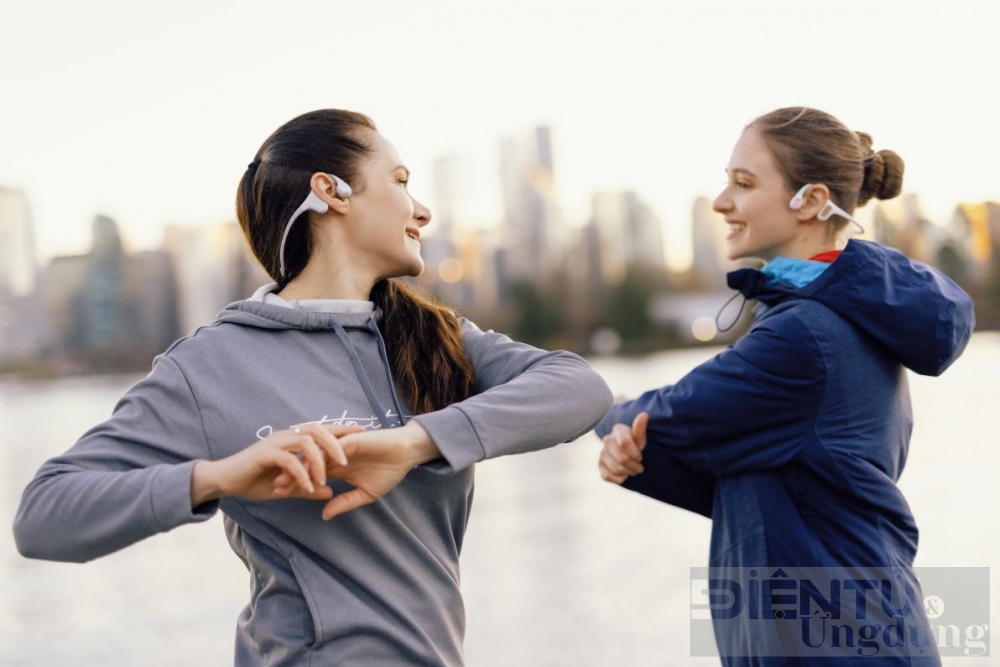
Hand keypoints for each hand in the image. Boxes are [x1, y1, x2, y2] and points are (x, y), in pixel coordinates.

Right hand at [190, 423, 364, 506]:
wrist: (225, 480)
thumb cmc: (255, 481)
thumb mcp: (287, 487)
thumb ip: (307, 487)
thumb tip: (329, 493)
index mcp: (293, 439)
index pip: (321, 430)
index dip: (342, 429)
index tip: (363, 432)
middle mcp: (286, 436)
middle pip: (317, 429)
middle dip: (335, 442)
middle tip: (348, 460)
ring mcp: (275, 443)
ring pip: (306, 442)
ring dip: (319, 460)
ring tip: (327, 478)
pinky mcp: (265, 454)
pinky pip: (289, 460)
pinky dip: (301, 474)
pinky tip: (309, 486)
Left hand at [271, 421, 440, 519]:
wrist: (405, 452)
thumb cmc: (388, 471)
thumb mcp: (365, 494)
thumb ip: (344, 503)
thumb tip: (324, 515)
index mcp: (336, 466)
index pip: (311, 474)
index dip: (296, 483)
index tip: (280, 494)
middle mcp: (334, 455)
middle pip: (307, 464)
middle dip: (290, 476)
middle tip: (275, 488)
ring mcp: (340, 447)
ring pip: (314, 457)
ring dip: (300, 469)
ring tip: (287, 480)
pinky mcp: (350, 441)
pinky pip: (331, 450)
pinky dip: (321, 461)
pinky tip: (312, 473)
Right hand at [598, 412, 647, 483]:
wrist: (629, 455)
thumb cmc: (636, 445)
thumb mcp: (640, 439)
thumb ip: (640, 428)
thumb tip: (644, 414)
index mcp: (618, 430)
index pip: (625, 443)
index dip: (635, 453)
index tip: (640, 456)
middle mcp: (607, 440)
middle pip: (622, 458)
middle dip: (634, 465)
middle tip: (639, 467)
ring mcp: (602, 453)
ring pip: (616, 468)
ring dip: (628, 472)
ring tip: (633, 470)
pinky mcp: (600, 466)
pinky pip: (608, 476)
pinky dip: (619, 478)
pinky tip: (623, 474)